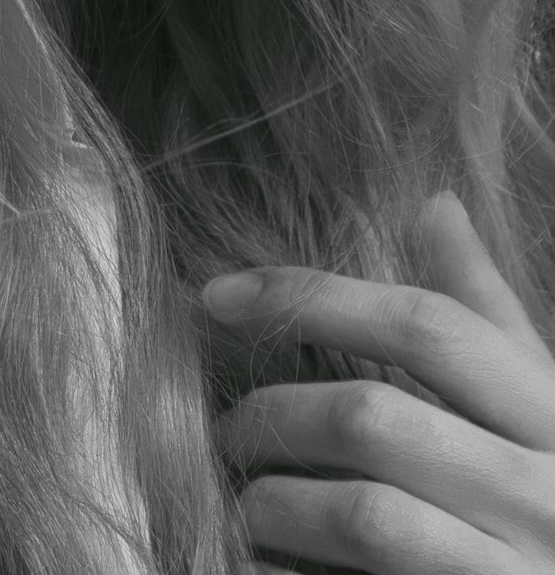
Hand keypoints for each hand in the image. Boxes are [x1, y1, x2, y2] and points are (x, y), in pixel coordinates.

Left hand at [202, 192, 554, 573]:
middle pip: (374, 417)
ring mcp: (518, 572)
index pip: (426, 325)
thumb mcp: (537, 402)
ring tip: (245, 504)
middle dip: (274, 414)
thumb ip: (483, 311)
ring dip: (275, 502)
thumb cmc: (549, 497)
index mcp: (552, 413)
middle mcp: (548, 492)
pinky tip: (261, 566)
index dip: (311, 297)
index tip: (218, 294)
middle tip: (227, 429)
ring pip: (363, 513)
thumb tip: (437, 203)